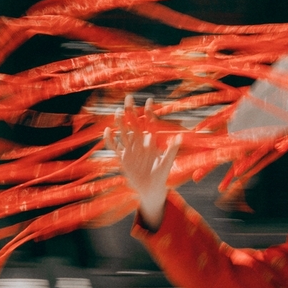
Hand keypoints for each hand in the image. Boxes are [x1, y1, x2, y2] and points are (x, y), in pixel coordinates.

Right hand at [105, 96, 180, 230]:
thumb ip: (172, 150)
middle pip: (134, 124)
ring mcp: (130, 150)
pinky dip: (110, 139)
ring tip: (119, 112)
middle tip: (128, 98)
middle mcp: (140, 143)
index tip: (149, 100)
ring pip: (124, 132)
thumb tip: (180, 137)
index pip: (149, 124)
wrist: (151, 189)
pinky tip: (108, 130)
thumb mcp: (167, 163)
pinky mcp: (123, 158)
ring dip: (121, 123)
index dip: (149, 112)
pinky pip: (114, 147)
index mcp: (151, 142)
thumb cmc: (161, 176)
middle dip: (131, 112)